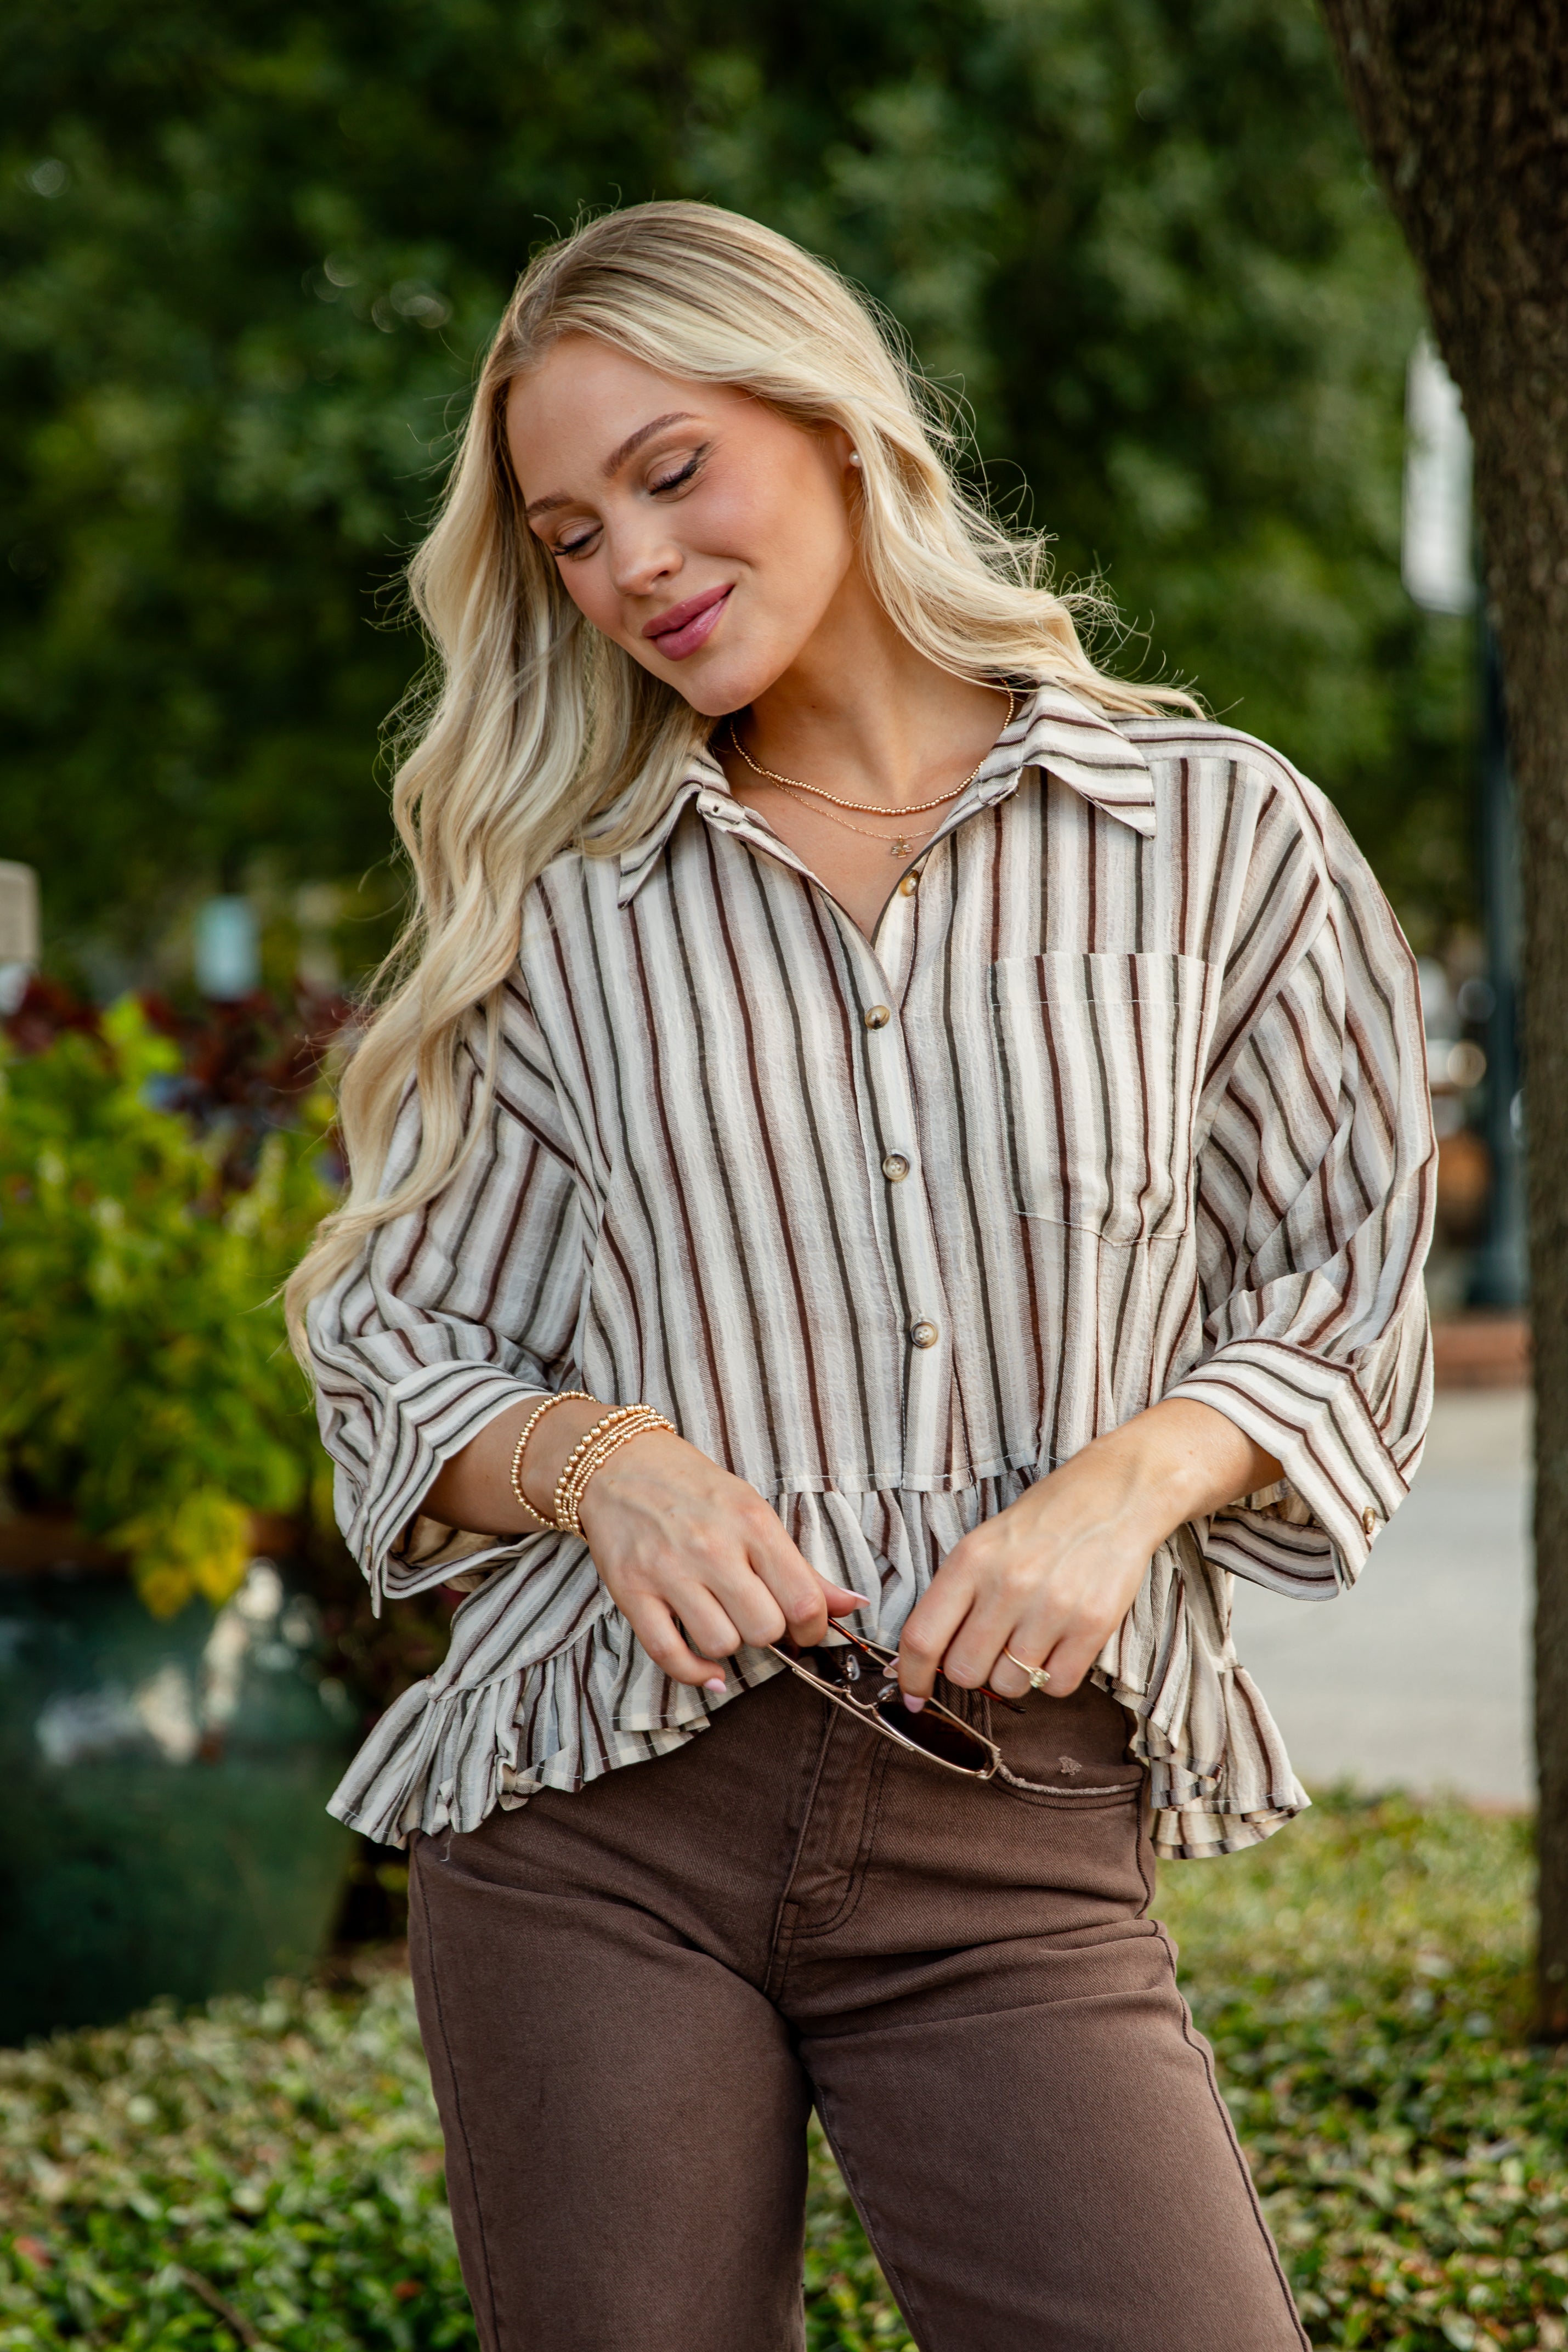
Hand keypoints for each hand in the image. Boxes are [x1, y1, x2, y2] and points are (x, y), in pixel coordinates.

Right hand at [578, 1429, 861, 1688]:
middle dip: (768, 1633)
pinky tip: (708, 1668)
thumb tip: (853, 1605)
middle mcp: (712, 1547)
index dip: (813, 1629)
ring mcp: (669, 1571)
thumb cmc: (696, 1489)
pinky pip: (669, 1654)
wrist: (620, 1464)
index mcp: (752, 1523)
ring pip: (721, 1643)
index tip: (804, 1628)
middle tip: (757, 1616)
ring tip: (724, 1621)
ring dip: (729, 1644)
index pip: (803, 1601)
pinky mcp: (632, 1592)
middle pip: (764, 1629)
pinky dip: (695, 1673)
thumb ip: (803, 1567)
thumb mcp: (755, 1512)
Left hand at [896, 1400, 1280, 1706]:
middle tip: (991, 1650)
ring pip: (1009, 1685)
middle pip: (964, 1671)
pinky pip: (1057, 1686)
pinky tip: (1060, 1644)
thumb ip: (955, 1596)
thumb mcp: (985, 1543)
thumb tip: (926, 1659)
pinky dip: (1055, 1676)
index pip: (922, 1637)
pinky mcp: (1093, 1625)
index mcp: (971, 1560)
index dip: (912, 1677)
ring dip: (1015, 1675)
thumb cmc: (1045, 1521)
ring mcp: (1052, 1607)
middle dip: (972, 1671)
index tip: (914, 1696)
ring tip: (1031, 1638)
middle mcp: (1008, 1584)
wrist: (1117, 1493)